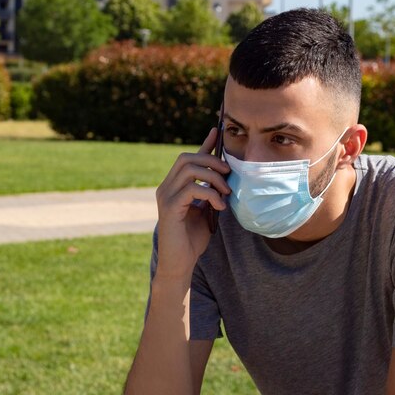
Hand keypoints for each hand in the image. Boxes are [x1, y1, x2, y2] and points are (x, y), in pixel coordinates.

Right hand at [155, 127, 230, 278]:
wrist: (180, 263)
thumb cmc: (192, 239)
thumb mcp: (206, 211)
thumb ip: (210, 194)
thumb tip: (225, 179)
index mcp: (174, 186)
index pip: (189, 158)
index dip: (204, 144)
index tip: (217, 131)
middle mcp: (166, 187)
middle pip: (187, 158)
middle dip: (211, 161)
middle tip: (228, 174)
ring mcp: (165, 196)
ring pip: (190, 169)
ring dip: (214, 178)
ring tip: (226, 193)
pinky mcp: (169, 207)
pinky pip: (192, 189)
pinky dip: (210, 194)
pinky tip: (220, 206)